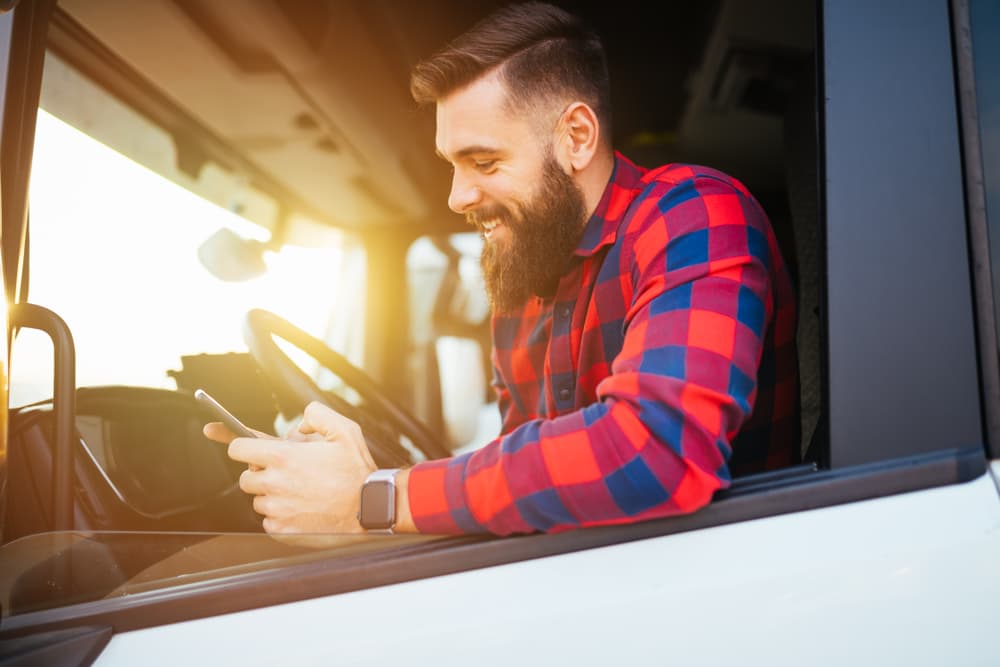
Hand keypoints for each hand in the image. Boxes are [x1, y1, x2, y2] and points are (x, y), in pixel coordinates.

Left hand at [203, 401, 375, 533]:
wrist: (369, 509)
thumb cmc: (357, 472)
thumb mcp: (344, 429)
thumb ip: (316, 414)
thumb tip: (299, 422)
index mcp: (283, 457)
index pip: (238, 448)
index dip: (243, 446)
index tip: (249, 449)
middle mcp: (275, 484)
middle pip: (246, 477)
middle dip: (260, 472)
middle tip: (284, 472)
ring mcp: (277, 510)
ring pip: (257, 500)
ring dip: (271, 495)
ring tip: (298, 492)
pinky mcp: (282, 531)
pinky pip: (268, 522)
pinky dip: (279, 516)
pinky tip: (301, 509)